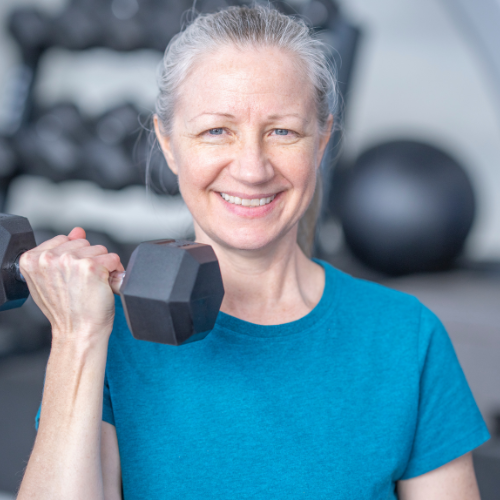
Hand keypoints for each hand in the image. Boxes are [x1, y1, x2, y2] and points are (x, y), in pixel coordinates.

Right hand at [19, 227, 124, 342]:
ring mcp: (69, 261)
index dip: (75, 257)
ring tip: (93, 285)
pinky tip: (104, 285)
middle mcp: (48, 258)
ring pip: (100, 249)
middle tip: (85, 283)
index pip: (64, 240)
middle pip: (84, 243)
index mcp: (32, 260)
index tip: (74, 276)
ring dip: (103, 266)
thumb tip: (77, 231)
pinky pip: (113, 258)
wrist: (78, 332)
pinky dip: (114, 272)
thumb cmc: (68, 311)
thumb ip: (63, 252)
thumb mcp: (55, 279)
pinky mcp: (90, 266)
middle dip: (90, 260)